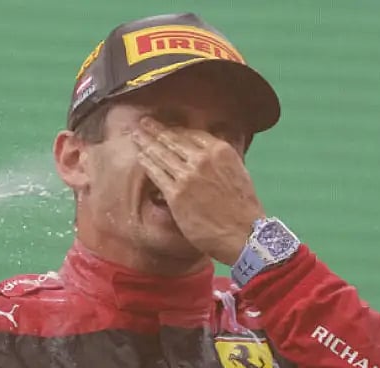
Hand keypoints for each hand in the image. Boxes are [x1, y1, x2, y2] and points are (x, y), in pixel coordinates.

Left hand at [132, 118, 263, 264]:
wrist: (243, 233)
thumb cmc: (243, 207)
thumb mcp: (239, 171)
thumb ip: (223, 157)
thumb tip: (218, 143)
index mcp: (221, 151)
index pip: (192, 133)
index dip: (175, 129)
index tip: (165, 127)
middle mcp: (203, 158)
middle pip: (173, 139)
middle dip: (155, 129)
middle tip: (143, 122)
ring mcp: (188, 175)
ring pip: (162, 153)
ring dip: (146, 142)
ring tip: (136, 134)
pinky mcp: (176, 193)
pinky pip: (157, 173)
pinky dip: (147, 163)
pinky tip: (140, 157)